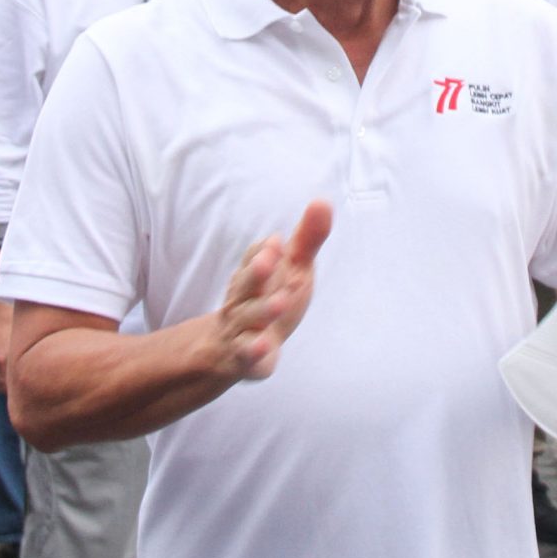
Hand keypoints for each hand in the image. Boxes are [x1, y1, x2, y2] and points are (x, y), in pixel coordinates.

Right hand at [214, 201, 329, 380]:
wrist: (234, 349)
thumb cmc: (270, 299)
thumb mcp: (292, 269)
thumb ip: (307, 239)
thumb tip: (323, 201)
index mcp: (254, 273)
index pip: (256, 257)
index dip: (265, 251)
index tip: (277, 242)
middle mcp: (243, 297)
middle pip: (246, 282)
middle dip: (257, 271)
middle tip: (269, 260)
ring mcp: (242, 328)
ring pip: (247, 317)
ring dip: (263, 309)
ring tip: (281, 302)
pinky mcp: (246, 357)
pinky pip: (246, 353)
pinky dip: (254, 350)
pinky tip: (265, 346)